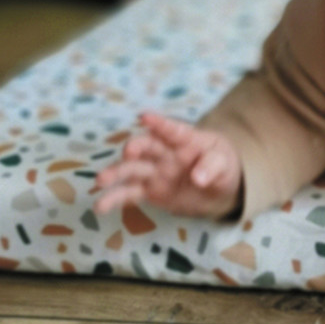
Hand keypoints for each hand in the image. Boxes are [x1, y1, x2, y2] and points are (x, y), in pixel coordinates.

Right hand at [94, 112, 242, 219]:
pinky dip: (115, 199)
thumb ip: (212, 167)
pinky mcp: (149, 190)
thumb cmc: (221, 165)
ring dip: (115, 174)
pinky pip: (130, 193)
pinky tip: (100, 206)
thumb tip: (198, 178)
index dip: (159, 123)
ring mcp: (155, 171)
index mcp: (185, 139)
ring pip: (132, 170)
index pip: (172, 129)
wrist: (218, 187)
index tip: (144, 117)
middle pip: (146, 147)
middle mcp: (165, 152)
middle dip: (136, 148)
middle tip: (129, 153)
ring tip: (100, 181)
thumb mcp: (224, 163)